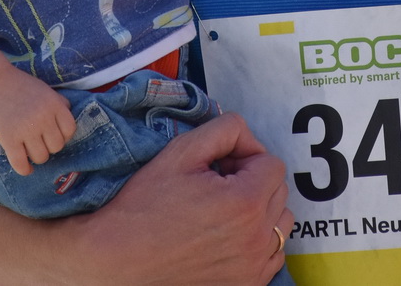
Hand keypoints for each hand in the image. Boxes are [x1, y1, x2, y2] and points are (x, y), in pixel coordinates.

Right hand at [0, 67, 77, 175]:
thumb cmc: (20, 86)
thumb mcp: (46, 90)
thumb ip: (59, 104)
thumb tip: (68, 125)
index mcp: (54, 104)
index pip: (70, 130)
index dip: (64, 135)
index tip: (54, 133)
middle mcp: (42, 118)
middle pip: (57, 146)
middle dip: (50, 145)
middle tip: (40, 140)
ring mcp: (25, 129)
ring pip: (41, 157)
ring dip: (38, 156)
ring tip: (31, 149)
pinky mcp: (9, 139)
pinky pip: (21, 164)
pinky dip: (25, 169)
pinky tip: (26, 167)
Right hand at [73, 113, 292, 285]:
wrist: (120, 259)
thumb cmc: (145, 206)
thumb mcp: (181, 152)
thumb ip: (224, 130)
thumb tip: (246, 135)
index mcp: (245, 202)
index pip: (272, 163)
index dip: (245, 157)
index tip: (220, 166)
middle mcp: (256, 238)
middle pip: (278, 191)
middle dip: (253, 180)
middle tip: (216, 185)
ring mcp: (254, 267)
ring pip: (280, 223)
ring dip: (260, 210)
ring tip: (223, 211)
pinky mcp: (247, 285)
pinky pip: (272, 255)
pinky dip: (257, 241)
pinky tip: (226, 236)